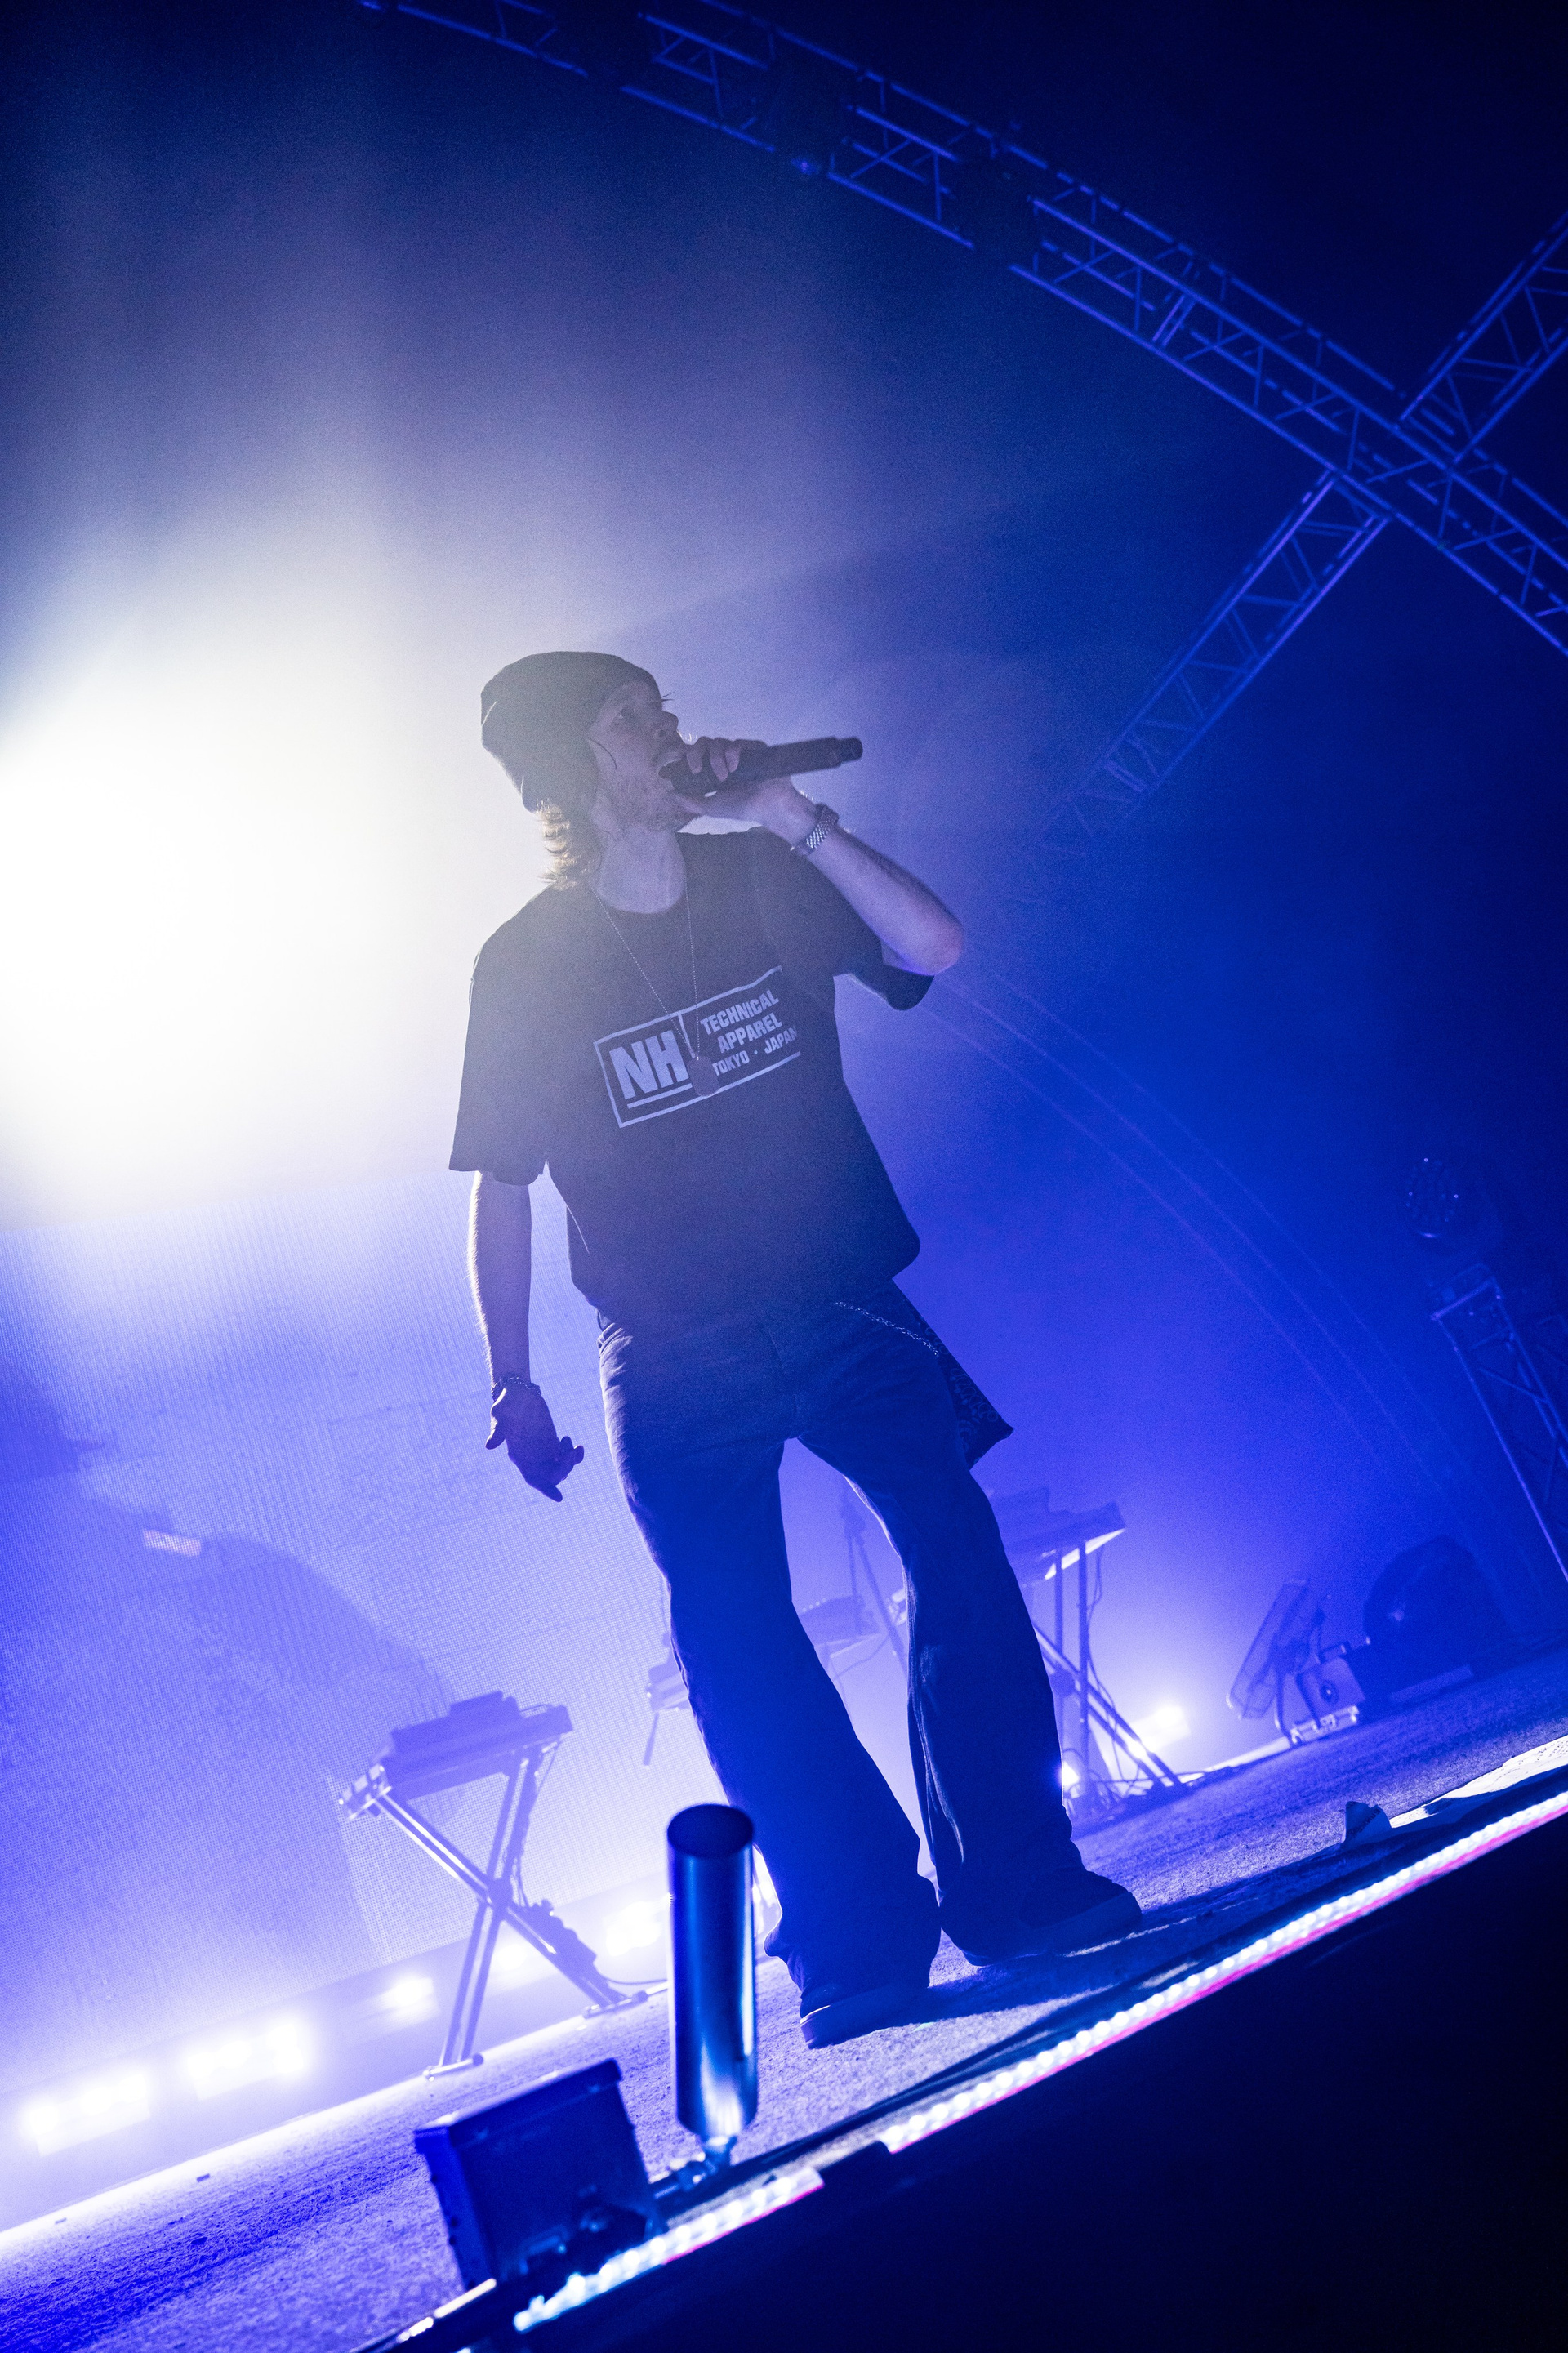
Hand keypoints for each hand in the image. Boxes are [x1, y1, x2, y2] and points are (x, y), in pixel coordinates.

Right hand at [486, 1384, 584, 1500]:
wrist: (517, 1391)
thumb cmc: (506, 1402)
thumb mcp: (500, 1414)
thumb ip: (497, 1431)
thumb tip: (489, 1446)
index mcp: (519, 1456)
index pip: (533, 1478)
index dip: (545, 1489)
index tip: (559, 1497)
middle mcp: (532, 1457)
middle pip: (551, 1475)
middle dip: (563, 1469)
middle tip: (569, 1454)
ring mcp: (543, 1451)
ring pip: (561, 1467)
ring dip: (571, 1462)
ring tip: (574, 1446)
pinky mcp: (552, 1442)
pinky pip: (566, 1456)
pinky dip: (574, 1454)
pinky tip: (577, 1445)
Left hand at [669, 740, 809, 834]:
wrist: (769, 806)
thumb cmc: (743, 808)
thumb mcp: (712, 807)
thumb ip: (691, 802)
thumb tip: (671, 794)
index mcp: (714, 770)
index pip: (697, 754)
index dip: (689, 756)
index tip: (687, 769)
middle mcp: (725, 758)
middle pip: (704, 743)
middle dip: (696, 754)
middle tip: (697, 770)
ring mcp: (739, 752)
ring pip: (718, 742)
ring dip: (715, 758)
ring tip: (724, 776)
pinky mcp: (753, 748)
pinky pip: (736, 742)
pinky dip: (731, 752)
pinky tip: (734, 766)